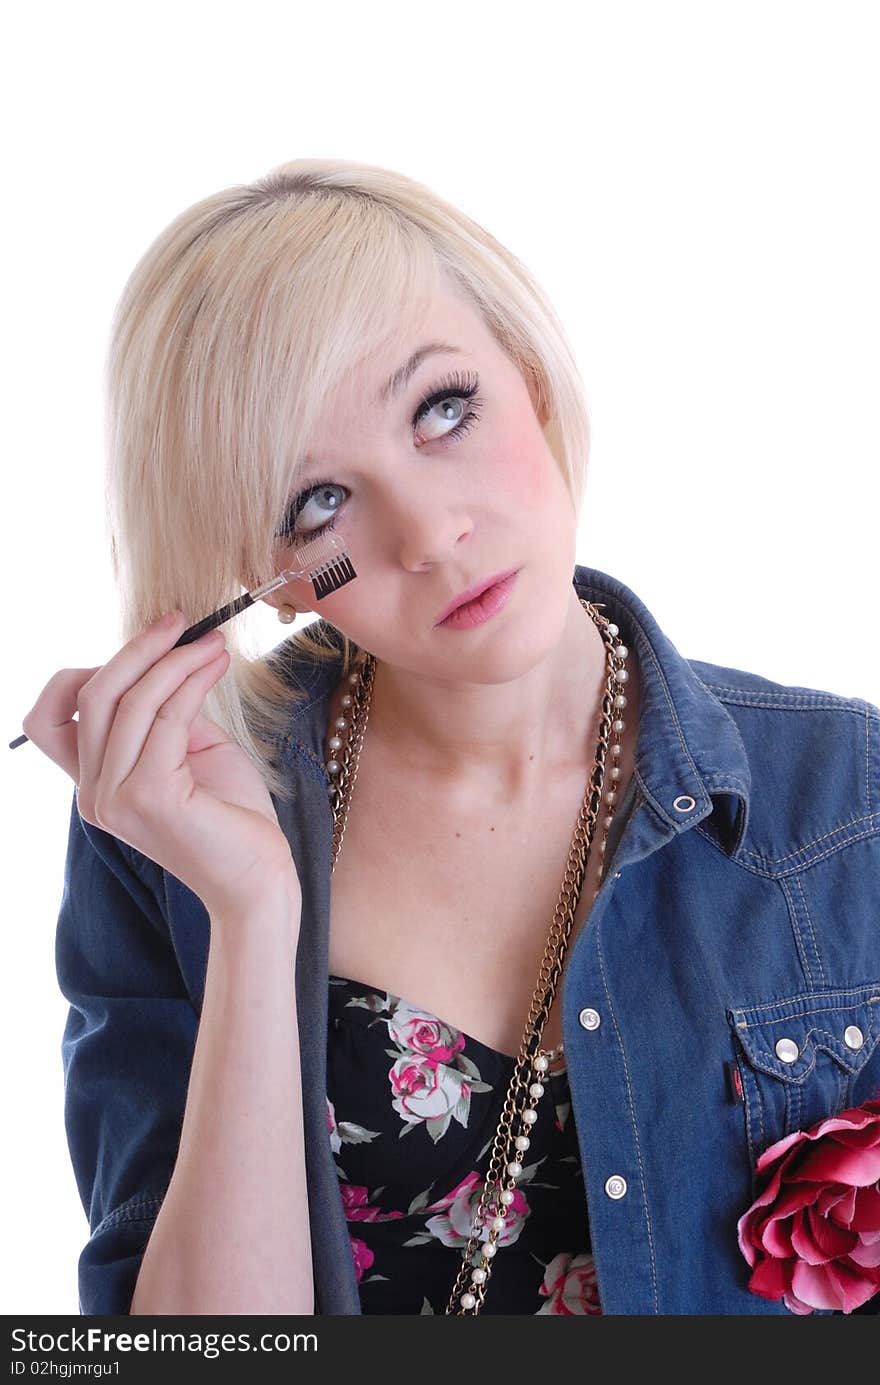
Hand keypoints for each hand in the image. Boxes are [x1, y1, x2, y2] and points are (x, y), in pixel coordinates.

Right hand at [22, 610, 300, 920]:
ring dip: (174, 659)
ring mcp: (116, 798)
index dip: (85, 673)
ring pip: (129, 700)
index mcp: (93, 786)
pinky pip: (166, 717)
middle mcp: (93, 795)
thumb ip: (163, 714)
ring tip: (213, 644)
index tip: (142, 652)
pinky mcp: (150, 796)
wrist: (259, 878)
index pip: (50, 718)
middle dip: (137, 649)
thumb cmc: (230, 817)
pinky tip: (217, 667)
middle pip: (91, 695)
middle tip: (180, 623)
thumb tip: (165, 658)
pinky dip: (191, 681)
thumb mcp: (186, 752)